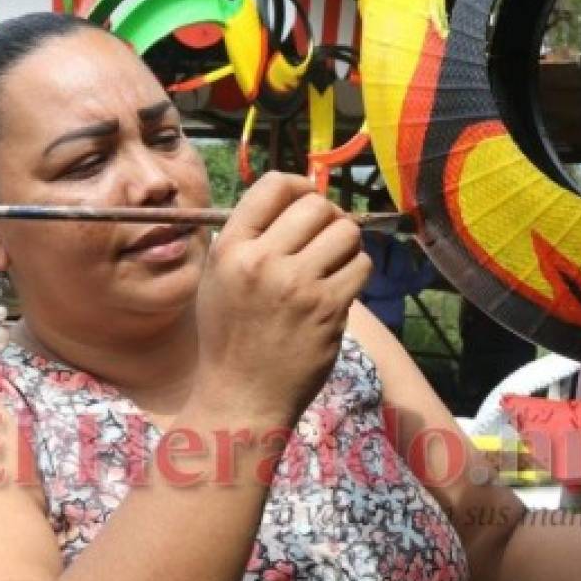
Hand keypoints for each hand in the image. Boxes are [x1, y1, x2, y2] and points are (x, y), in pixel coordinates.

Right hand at [192, 172, 371, 425]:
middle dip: (328, 217)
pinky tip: (340, 286)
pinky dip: (356, 271)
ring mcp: (297, 285)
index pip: (274, 185)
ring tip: (334, 262)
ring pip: (346, 232)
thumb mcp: (220, 277)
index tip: (308, 200)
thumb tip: (299, 196)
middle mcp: (261, 261)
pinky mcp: (328, 308)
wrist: (242, 396)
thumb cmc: (231, 335)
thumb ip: (251, 236)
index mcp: (230, 248)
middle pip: (317, 205)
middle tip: (325, 238)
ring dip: (346, 244)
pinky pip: (361, 265)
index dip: (300, 185)